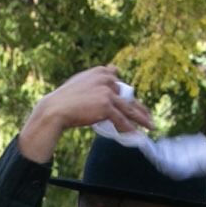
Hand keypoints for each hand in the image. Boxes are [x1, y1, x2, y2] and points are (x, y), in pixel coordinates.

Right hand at [20, 66, 153, 161]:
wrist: (54, 109)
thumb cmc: (65, 99)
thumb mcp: (82, 81)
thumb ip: (97, 79)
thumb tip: (112, 74)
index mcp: (101, 71)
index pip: (120, 83)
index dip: (128, 96)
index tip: (136, 104)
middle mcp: (106, 79)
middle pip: (128, 96)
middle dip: (139, 108)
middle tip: (148, 118)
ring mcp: (107, 92)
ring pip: (129, 108)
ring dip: (142, 119)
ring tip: (151, 127)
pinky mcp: (106, 106)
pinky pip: (122, 120)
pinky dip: (130, 129)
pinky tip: (137, 135)